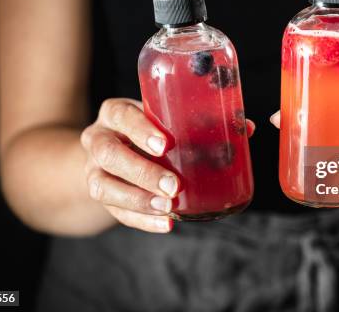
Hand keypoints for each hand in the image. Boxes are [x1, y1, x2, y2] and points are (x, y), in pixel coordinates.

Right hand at [81, 98, 254, 232]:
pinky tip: (165, 224)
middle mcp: (98, 138)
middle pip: (109, 154)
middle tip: (173, 185)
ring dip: (138, 200)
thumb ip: (199, 121)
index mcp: (115, 113)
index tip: (165, 145)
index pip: (121, 115)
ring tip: (168, 208)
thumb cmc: (148, 129)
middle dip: (142, 172)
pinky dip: (141, 220)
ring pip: (104, 186)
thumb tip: (245, 127)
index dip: (140, 130)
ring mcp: (93, 169)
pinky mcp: (100, 194)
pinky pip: (115, 211)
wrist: (110, 149)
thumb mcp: (163, 118)